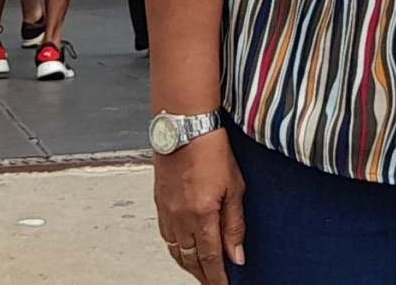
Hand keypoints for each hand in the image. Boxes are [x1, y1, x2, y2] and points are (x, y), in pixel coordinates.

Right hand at [152, 129, 244, 284]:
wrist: (185, 127)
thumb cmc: (212, 150)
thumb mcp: (235, 187)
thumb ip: (235, 224)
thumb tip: (237, 255)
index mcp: (201, 215)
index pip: (210, 258)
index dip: (217, 277)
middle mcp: (180, 217)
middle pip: (191, 259)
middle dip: (203, 275)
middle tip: (213, 282)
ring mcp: (167, 211)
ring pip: (176, 250)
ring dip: (188, 264)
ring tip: (200, 271)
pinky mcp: (159, 203)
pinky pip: (166, 236)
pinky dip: (175, 248)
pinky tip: (183, 249)